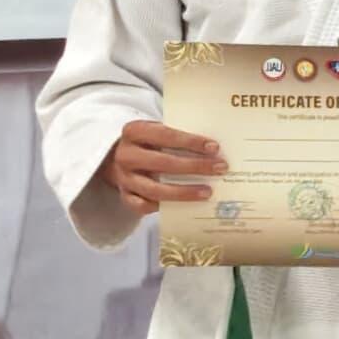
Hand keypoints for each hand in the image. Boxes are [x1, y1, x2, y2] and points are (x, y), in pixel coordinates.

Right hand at [104, 118, 223, 211]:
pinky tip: (182, 206)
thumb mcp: (157, 132)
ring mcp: (124, 178)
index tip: (214, 147)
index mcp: (134, 131)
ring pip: (154, 189)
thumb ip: (178, 137)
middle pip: (162, 163)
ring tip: (208, 191)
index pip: (164, 135)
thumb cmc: (148, 144)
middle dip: (194, 166)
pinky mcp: (125, 196)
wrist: (118, 158)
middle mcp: (126, 155)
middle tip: (219, 168)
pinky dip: (163, 207)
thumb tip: (213, 149)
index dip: (190, 142)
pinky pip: (143, 206)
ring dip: (184, 192)